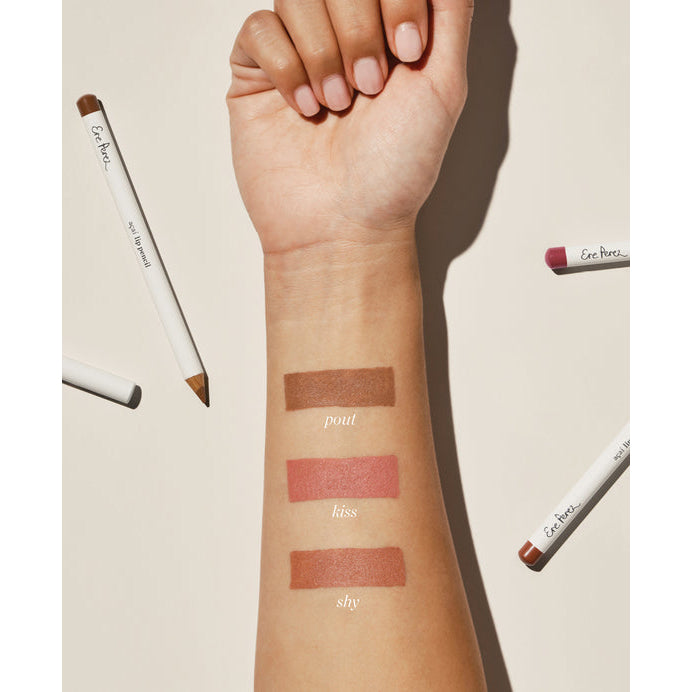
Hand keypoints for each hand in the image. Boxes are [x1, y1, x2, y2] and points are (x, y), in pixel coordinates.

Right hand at [227, 0, 472, 254]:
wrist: (343, 227)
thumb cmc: (394, 172)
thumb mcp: (444, 85)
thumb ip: (449, 12)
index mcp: (388, 30)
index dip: (396, 0)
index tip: (407, 54)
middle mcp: (343, 35)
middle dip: (358, 30)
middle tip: (368, 89)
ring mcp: (298, 52)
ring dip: (321, 54)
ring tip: (334, 106)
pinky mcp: (258, 75)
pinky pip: (258, 29)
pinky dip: (285, 69)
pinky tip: (303, 109)